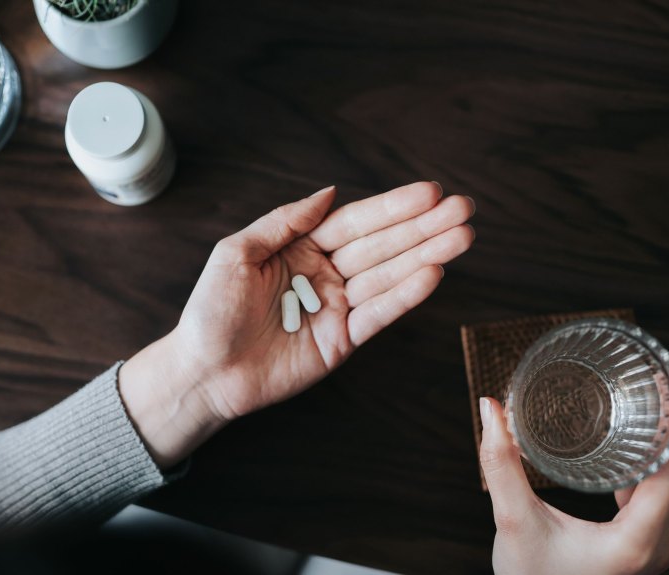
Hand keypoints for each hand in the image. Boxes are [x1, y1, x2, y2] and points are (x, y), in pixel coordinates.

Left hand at [120, 182, 474, 465]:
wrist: (204, 372)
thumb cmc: (211, 311)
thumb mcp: (237, 253)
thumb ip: (284, 222)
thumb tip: (329, 192)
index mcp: (301, 248)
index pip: (356, 222)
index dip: (393, 208)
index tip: (431, 192)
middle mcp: (326, 274)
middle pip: (382, 245)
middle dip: (424, 227)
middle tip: (464, 209)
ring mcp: (338, 308)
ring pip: (389, 275)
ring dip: (427, 255)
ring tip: (463, 237)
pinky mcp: (343, 340)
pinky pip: (379, 314)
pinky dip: (406, 296)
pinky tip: (434, 273)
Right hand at [478, 397, 668, 574]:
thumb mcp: (513, 521)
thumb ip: (500, 464)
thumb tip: (490, 408)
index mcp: (636, 543)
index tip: (660, 389)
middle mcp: (655, 546)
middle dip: (667, 427)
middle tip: (649, 385)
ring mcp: (652, 548)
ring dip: (661, 445)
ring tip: (645, 405)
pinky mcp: (642, 545)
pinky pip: (659, 497)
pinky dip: (650, 465)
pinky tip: (633, 444)